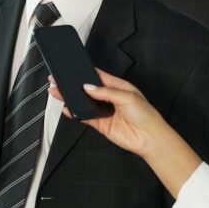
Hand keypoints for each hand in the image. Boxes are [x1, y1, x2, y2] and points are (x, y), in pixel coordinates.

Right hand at [49, 70, 202, 198]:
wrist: (150, 139)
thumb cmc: (146, 116)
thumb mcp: (127, 97)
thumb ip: (106, 92)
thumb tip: (89, 88)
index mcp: (119, 87)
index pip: (99, 76)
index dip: (86, 72)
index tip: (74, 68)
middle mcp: (111, 98)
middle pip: (89, 89)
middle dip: (75, 85)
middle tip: (60, 80)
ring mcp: (105, 111)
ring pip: (85, 103)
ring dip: (73, 99)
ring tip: (59, 92)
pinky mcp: (102, 124)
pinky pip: (85, 117)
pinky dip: (76, 113)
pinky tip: (68, 109)